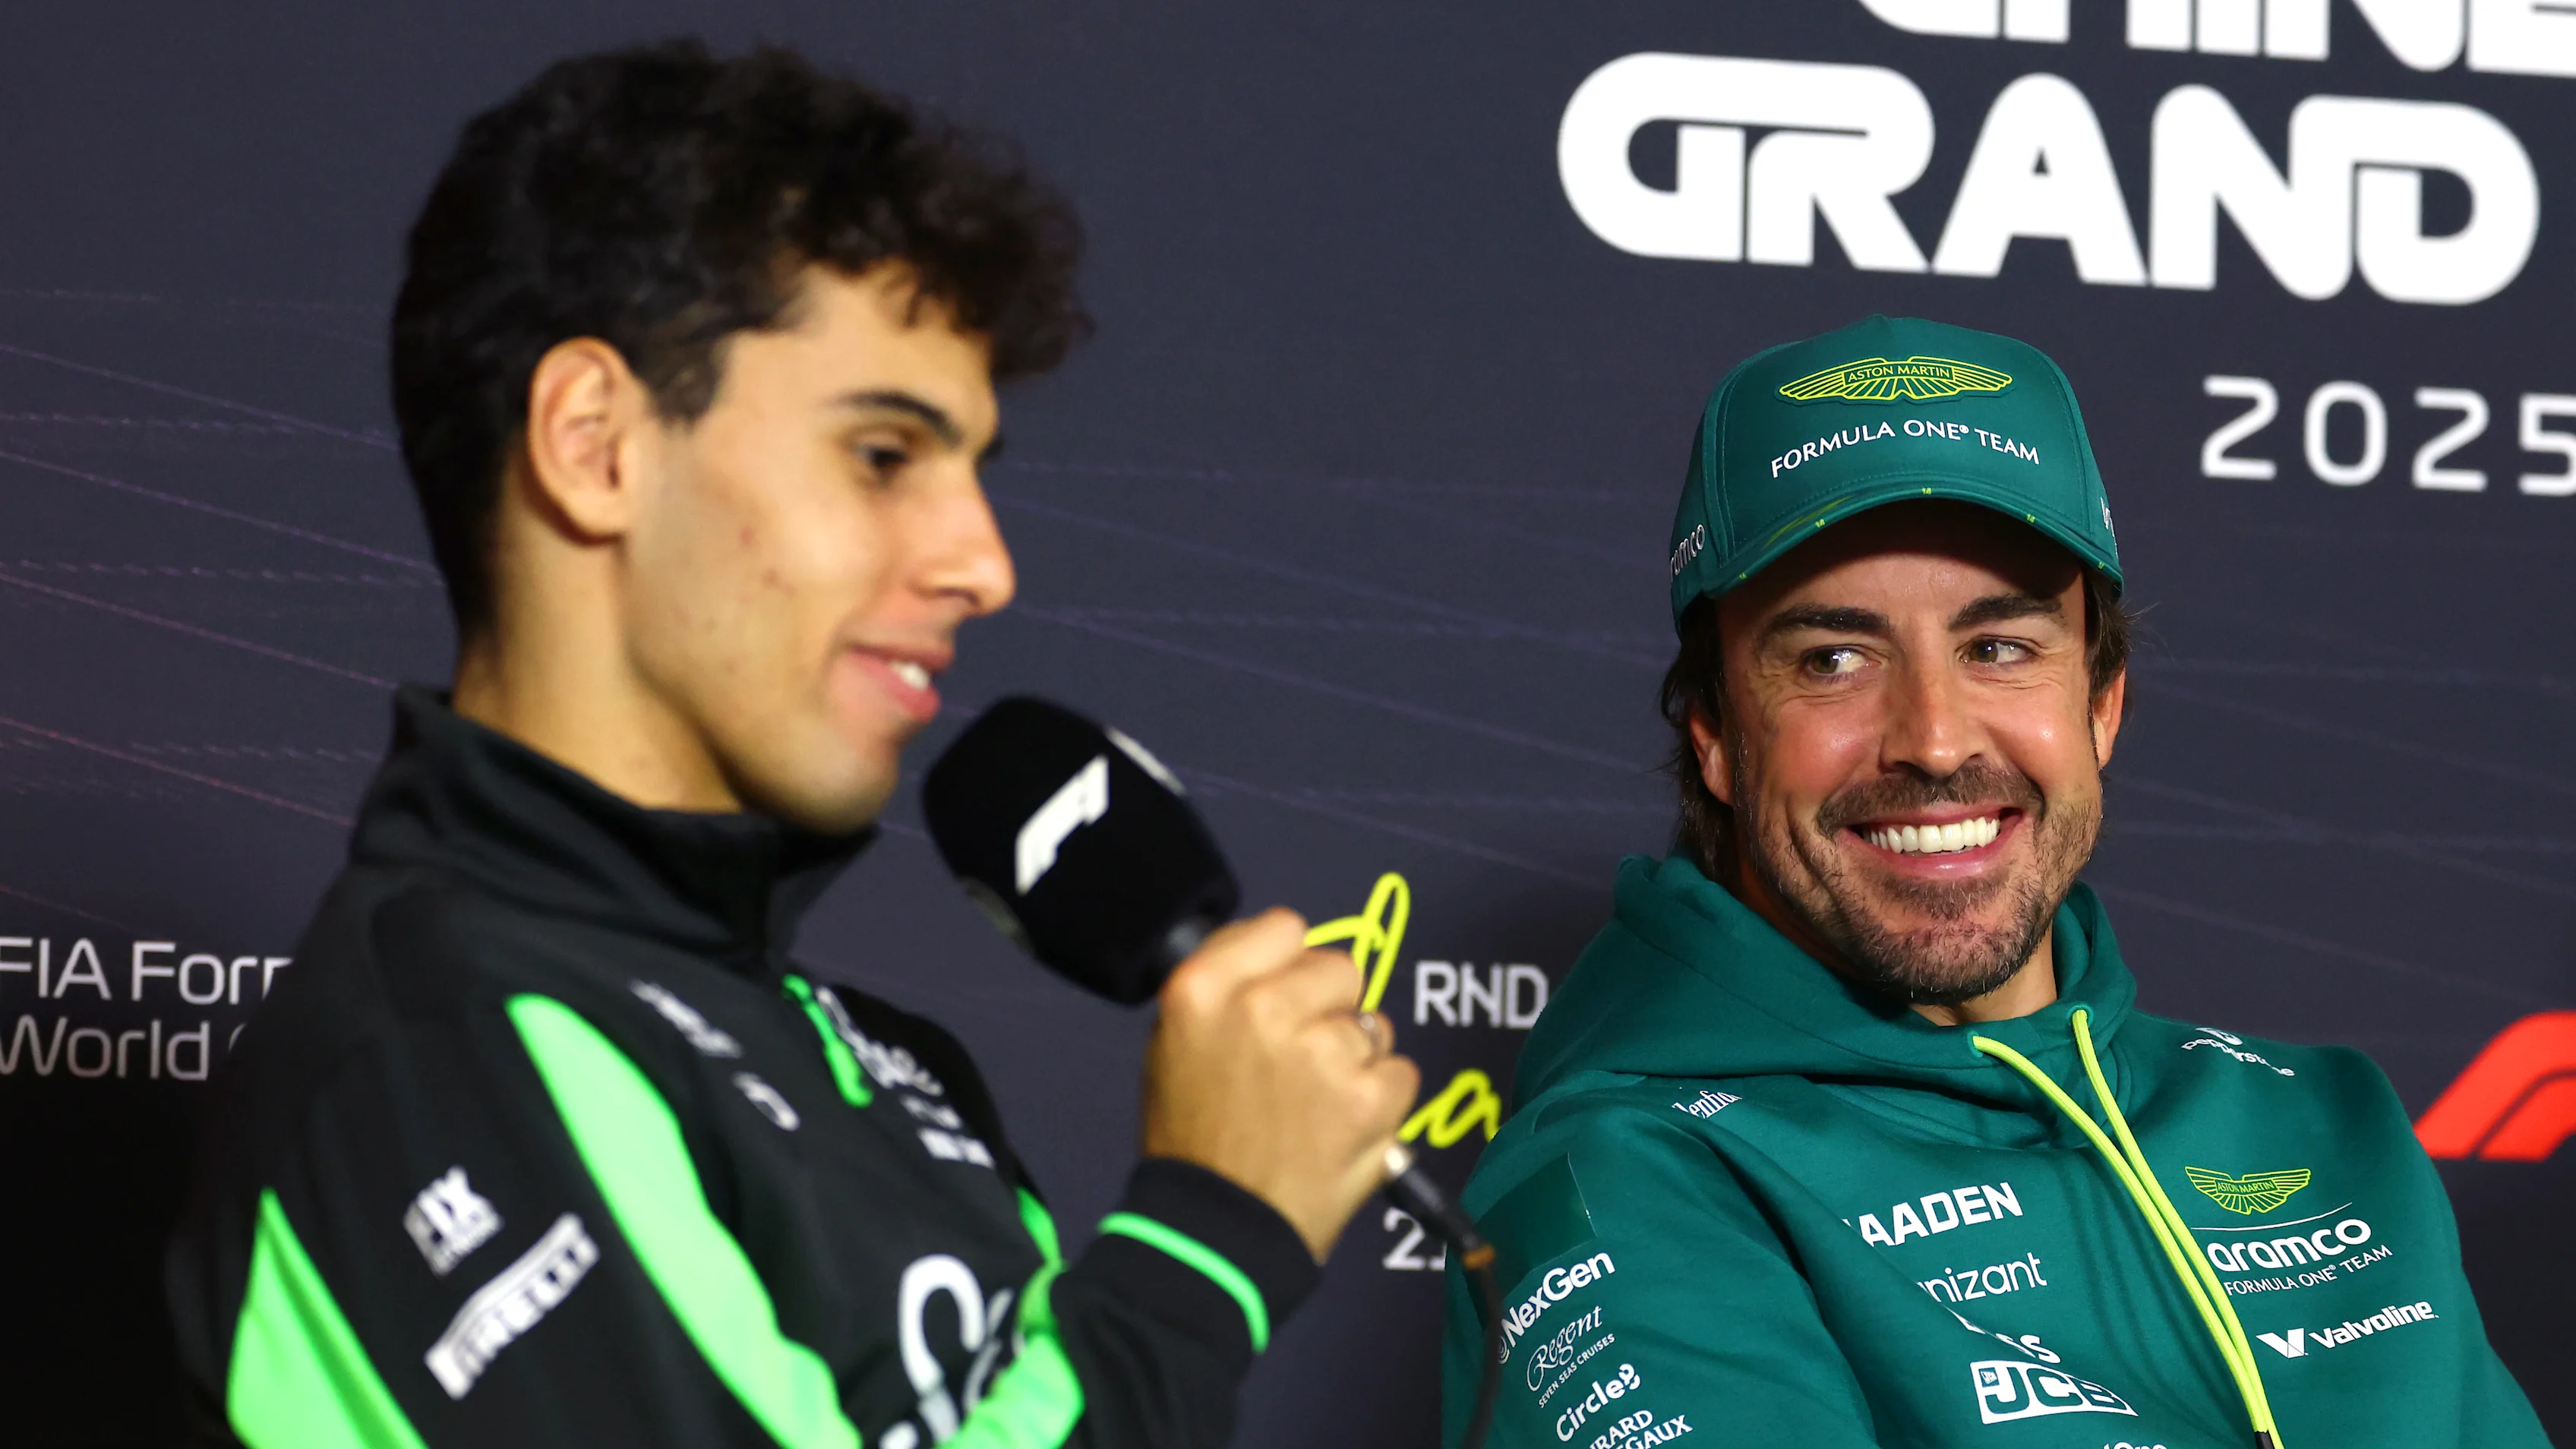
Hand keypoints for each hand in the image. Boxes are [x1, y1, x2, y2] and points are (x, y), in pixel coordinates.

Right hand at [1141, 907, 1420, 1262]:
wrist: (1216, 1232)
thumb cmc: (1194, 1144)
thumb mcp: (1173, 1046)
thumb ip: (1226, 989)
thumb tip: (1281, 955)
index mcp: (1204, 990)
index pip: (1284, 927)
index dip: (1290, 963)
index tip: (1285, 994)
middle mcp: (1263, 1008)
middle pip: (1340, 969)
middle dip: (1330, 1009)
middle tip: (1300, 1061)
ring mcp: (1321, 1052)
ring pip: (1373, 1025)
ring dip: (1356, 1060)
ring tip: (1315, 1107)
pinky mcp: (1368, 1096)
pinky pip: (1400, 1071)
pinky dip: (1381, 1101)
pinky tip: (1342, 1129)